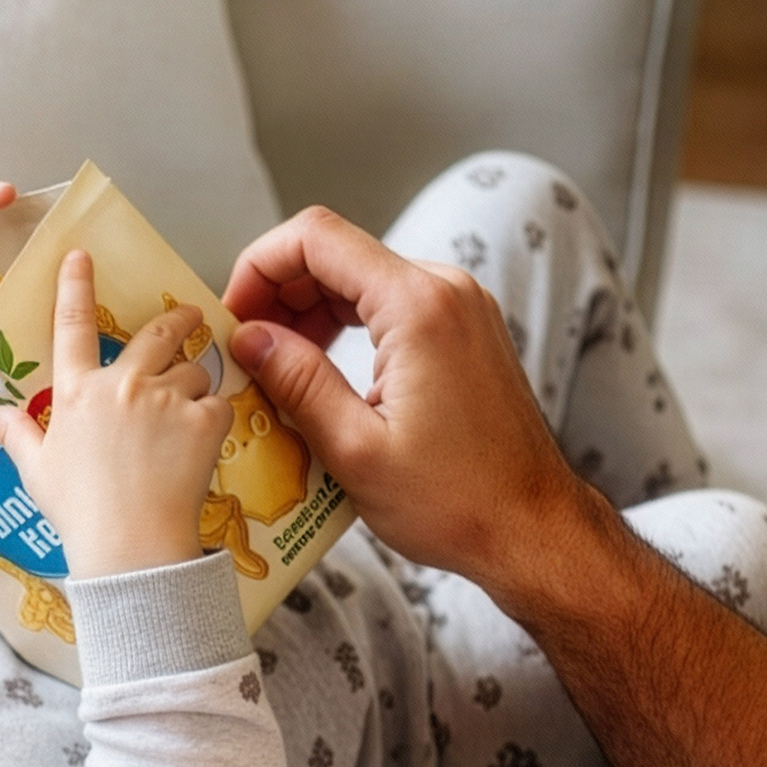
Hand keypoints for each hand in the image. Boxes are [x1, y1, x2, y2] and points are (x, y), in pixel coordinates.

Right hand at [0, 251, 229, 578]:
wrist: (130, 545)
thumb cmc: (79, 512)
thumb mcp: (37, 470)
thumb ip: (14, 433)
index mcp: (77, 392)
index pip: (73, 324)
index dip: (76, 285)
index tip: (82, 256)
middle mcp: (122, 385)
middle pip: (157, 332)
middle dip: (177, 318)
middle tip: (190, 314)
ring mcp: (166, 399)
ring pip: (193, 373)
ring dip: (193, 386)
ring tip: (188, 417)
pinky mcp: (204, 420)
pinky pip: (218, 406)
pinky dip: (214, 420)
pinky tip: (202, 444)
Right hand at [223, 206, 585, 598]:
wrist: (532, 528)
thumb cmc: (457, 501)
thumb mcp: (355, 449)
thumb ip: (297, 381)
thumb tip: (249, 339)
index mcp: (418, 306)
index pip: (316, 238)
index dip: (260, 266)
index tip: (233, 316)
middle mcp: (446, 291)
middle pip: (337, 253)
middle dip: (278, 291)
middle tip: (245, 348)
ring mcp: (461, 308)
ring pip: (361, 278)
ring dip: (309, 310)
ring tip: (273, 365)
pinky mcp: (464, 331)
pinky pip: (390, 304)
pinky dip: (345, 325)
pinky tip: (319, 370)